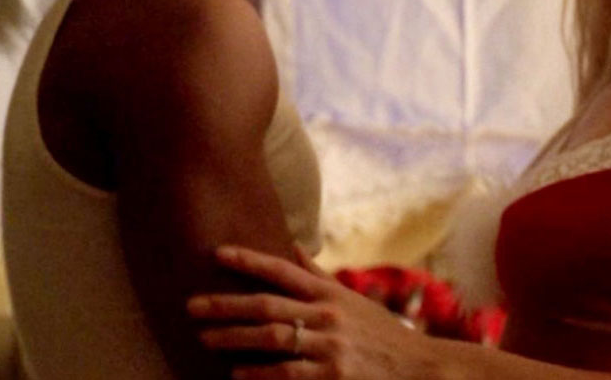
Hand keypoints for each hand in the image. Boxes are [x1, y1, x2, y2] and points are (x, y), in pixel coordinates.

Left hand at [188, 245, 433, 379]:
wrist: (417, 367)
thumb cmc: (378, 332)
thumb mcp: (351, 298)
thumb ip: (317, 275)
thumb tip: (291, 244)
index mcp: (329, 293)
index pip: (282, 270)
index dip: (249, 260)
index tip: (218, 253)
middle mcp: (328, 315)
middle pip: (268, 304)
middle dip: (226, 304)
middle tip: (193, 305)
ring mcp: (330, 346)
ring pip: (272, 337)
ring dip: (235, 338)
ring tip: (205, 338)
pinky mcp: (332, 376)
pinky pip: (287, 374)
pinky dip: (259, 373)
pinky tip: (236, 373)